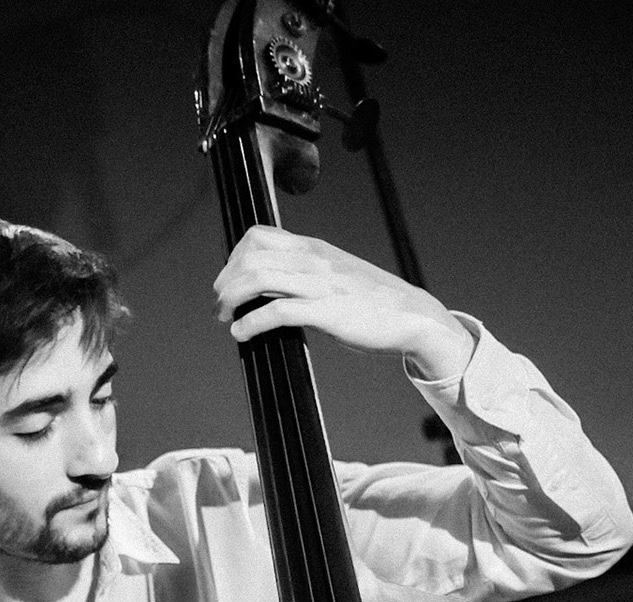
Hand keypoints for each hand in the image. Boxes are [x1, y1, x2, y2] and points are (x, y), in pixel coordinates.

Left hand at [213, 225, 473, 380]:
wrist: (412, 316)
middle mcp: (313, 260)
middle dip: (225, 282)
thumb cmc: (373, 300)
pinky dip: (250, 323)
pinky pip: (276, 312)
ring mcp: (319, 284)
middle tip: (221, 305)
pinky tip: (242, 333)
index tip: (228, 281)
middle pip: (249, 256)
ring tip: (226, 318)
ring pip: (257, 278)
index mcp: (313, 248)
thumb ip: (304, 272)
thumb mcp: (335, 273)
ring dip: (231, 299)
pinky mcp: (325, 312)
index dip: (233, 258)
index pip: (257, 236)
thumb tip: (270, 286)